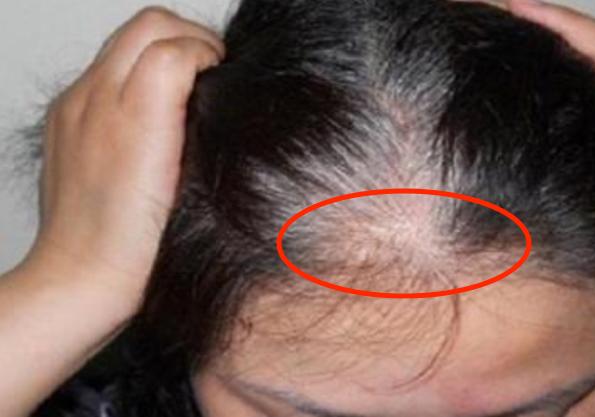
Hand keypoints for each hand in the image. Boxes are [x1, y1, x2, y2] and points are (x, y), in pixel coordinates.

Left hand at [20, 6, 224, 302]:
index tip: (226, 79)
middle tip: (213, 73)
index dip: (210, 53)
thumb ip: (195, 110)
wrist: (83, 280)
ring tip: (187, 90)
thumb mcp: (189, 178)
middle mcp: (93, 101)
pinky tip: (154, 112)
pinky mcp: (66, 120)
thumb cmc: (137, 247)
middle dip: (189, 39)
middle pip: (149, 26)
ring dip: (163, 53)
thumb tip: (208, 75)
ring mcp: (76, 109)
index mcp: (127, 113)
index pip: (172, 41)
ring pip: (126, 42)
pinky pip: (105, 71)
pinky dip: (137, 74)